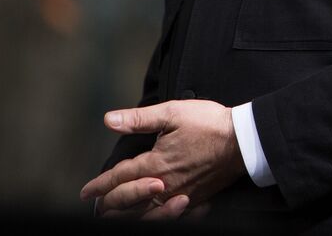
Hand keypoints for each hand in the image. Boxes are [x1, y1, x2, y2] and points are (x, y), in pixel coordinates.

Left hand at [81, 100, 244, 215]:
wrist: (244, 140)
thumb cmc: (209, 123)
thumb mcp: (173, 112)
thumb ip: (139, 119)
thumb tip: (109, 119)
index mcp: (155, 163)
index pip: (119, 178)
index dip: (100, 185)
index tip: (86, 191)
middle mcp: (164, 184)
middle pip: (128, 200)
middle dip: (108, 203)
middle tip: (96, 205)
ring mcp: (180, 195)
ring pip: (146, 213)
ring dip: (128, 215)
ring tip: (118, 215)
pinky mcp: (196, 199)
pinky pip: (171, 216)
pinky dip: (158, 219)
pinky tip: (155, 217)